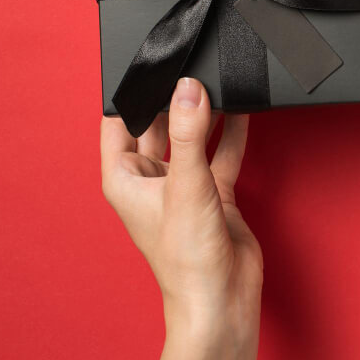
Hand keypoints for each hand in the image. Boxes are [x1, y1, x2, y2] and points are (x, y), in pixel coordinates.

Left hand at [101, 78, 262, 359]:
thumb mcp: (186, 186)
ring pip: (193, 135)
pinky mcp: (214, 191)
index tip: (148, 63)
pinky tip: (243, 110)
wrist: (222, 296)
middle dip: (173, 98)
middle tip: (189, 65)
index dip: (130, 92)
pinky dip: (232, 132)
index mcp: (124, 177)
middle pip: (159, 123)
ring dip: (205, 112)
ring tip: (218, 80)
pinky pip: (222, 152)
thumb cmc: (186, 259)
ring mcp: (184, 184)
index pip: (117, 121)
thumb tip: (189, 90)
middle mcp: (151, 178)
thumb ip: (190, 134)